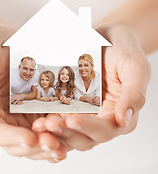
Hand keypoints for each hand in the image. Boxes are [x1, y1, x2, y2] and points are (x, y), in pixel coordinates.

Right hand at [0, 24, 65, 161]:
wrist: (8, 38)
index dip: (13, 138)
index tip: (29, 139)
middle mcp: (7, 118)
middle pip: (20, 142)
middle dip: (37, 146)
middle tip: (54, 144)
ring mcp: (26, 114)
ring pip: (38, 137)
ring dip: (52, 143)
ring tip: (66, 143)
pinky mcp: (42, 107)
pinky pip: (52, 122)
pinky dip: (62, 130)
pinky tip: (73, 128)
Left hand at [33, 25, 150, 150]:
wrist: (105, 36)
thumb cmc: (123, 49)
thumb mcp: (134, 66)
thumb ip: (134, 93)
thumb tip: (124, 120)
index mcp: (120, 112)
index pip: (106, 129)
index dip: (89, 128)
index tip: (72, 119)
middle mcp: (102, 117)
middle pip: (84, 136)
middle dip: (66, 133)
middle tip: (49, 124)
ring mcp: (85, 112)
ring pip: (69, 131)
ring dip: (54, 131)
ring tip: (40, 124)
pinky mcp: (70, 105)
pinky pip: (59, 117)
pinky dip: (49, 121)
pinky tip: (38, 118)